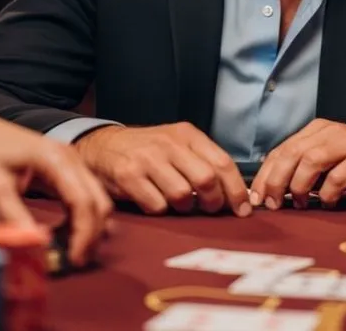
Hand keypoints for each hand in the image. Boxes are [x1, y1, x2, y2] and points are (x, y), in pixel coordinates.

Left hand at [0, 104, 112, 265]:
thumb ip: (14, 217)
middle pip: (98, 202)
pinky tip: (62, 234)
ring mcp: (71, 162)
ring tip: (67, 252)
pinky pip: (83, 196)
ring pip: (95, 200)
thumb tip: (35, 246)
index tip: (72, 260)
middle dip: (91, 235)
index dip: (82, 235)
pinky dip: (79, 219)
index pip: (83, 202)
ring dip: (88, 228)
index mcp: (56, 159)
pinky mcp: (65, 169)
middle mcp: (71, 158)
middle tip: (73, 262)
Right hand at [74, 123, 251, 216]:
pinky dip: (160, 211)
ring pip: (182, 195)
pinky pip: (156, 206)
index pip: (222, 162)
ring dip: (184, 208)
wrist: (102, 145)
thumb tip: (236, 193)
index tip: (243, 209)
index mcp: (187, 134)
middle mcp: (169, 144)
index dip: (236, 190)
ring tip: (178, 203)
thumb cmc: (148, 150)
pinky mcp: (128, 176)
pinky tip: (155, 202)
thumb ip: (203, 162)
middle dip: (213, 202)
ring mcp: (148, 159)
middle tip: (210, 209)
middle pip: (206, 179)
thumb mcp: (177, 145)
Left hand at [250, 119, 345, 209]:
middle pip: (291, 154)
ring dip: (299, 186)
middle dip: (276, 181)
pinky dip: (327, 193)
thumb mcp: (331, 157)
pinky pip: (338, 176)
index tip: (257, 198)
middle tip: (273, 204)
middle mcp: (329, 132)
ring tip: (299, 203)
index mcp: (316, 131)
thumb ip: (306, 166)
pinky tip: (328, 202)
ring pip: (311, 161)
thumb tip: (274, 191)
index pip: (281, 150)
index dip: (265, 175)